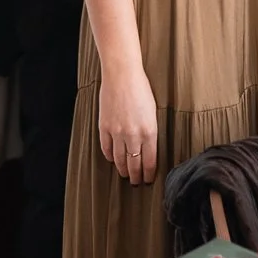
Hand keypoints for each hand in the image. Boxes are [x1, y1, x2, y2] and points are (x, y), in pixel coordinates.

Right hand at [97, 66, 159, 184]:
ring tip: (125, 175)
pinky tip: (113, 159)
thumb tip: (148, 148)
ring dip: (123, 169)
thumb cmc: (141, 89)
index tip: (148, 180)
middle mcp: (133, 135)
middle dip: (135, 176)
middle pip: (134, 164)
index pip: (149, 161)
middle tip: (136, 182)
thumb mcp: (153, 112)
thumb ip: (150, 131)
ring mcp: (117, 132)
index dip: (148, 174)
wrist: (122, 74)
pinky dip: (109, 156)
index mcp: (149, 131)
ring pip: (119, 159)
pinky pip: (106, 148)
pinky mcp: (104, 127)